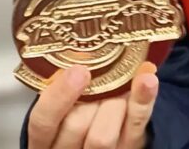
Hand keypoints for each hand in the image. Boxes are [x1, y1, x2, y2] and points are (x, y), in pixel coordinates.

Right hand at [28, 63, 158, 148]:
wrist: (111, 131)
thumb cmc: (80, 108)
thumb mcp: (66, 98)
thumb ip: (66, 83)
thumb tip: (84, 52)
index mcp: (45, 137)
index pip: (42, 122)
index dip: (58, 98)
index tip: (79, 71)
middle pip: (75, 126)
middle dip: (93, 97)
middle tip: (103, 79)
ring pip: (101, 137)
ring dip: (115, 103)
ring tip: (120, 88)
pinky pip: (134, 128)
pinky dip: (142, 100)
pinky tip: (147, 79)